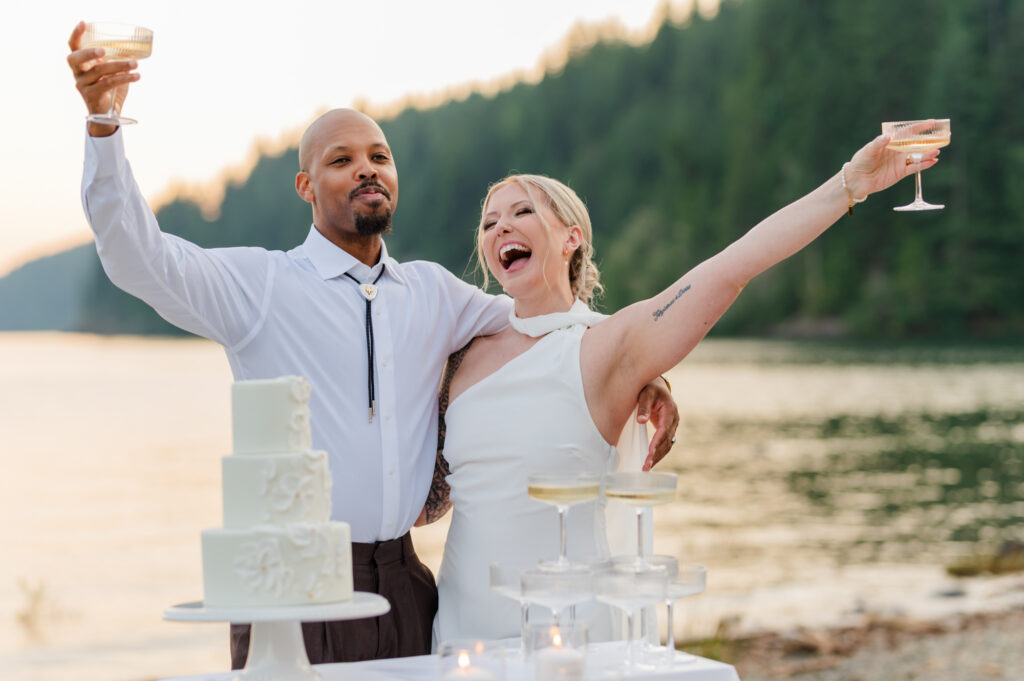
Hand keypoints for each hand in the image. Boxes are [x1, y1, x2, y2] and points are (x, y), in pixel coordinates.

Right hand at [67, 21, 139, 136]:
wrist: (108, 115)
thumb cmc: (110, 90)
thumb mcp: (111, 72)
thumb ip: (115, 61)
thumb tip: (131, 49)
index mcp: (81, 63)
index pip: (73, 46)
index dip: (76, 34)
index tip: (83, 23)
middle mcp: (77, 72)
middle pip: (76, 58)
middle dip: (89, 52)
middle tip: (104, 50)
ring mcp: (82, 84)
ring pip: (99, 71)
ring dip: (120, 66)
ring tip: (135, 64)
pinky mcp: (91, 95)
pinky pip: (108, 83)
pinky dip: (124, 78)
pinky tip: (136, 76)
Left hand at [636, 377, 678, 470]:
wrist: (656, 386)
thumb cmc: (649, 389)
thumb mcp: (645, 394)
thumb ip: (643, 406)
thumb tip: (640, 421)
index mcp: (670, 410)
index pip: (664, 429)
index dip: (657, 441)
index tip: (650, 452)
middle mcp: (674, 419)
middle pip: (667, 440)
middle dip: (656, 454)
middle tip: (646, 465)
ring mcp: (672, 425)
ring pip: (667, 445)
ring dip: (657, 457)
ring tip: (646, 468)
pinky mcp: (668, 430)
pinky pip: (665, 444)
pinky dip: (658, 453)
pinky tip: (650, 462)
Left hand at [844, 122, 940, 198]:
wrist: (857, 180)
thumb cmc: (861, 161)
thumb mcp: (868, 151)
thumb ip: (878, 144)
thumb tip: (888, 137)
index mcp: (891, 142)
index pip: (909, 132)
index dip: (921, 127)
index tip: (932, 122)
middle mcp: (898, 151)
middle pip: (917, 143)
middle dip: (930, 140)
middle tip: (944, 135)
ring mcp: (900, 162)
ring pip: (918, 156)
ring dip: (928, 153)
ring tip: (937, 151)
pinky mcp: (900, 173)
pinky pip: (915, 168)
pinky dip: (924, 165)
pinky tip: (933, 161)